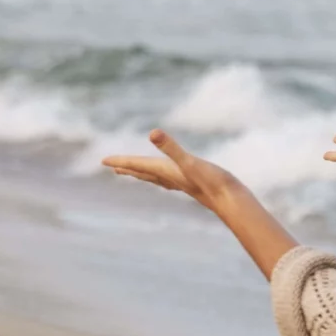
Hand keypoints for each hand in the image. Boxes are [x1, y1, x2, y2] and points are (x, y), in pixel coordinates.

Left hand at [101, 129, 249, 212]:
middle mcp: (171, 178)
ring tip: (133, 171)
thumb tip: (152, 133)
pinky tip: (167, 177)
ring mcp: (182, 182)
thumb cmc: (212, 182)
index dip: (121, 161)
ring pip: (156, 177)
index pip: (138, 165)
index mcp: (166, 171)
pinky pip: (171, 178)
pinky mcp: (194, 182)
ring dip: (142, 172)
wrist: (232, 201)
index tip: (104, 160)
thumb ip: (171, 148)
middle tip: (111, 166)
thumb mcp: (189, 161)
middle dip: (127, 168)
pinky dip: (163, 175)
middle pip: (143, 172)